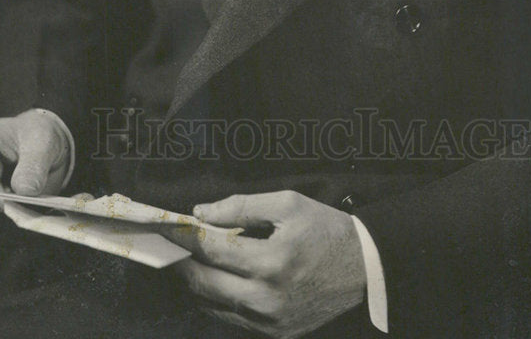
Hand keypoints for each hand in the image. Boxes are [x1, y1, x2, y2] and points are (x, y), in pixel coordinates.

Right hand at [0, 110, 71, 229]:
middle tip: (25, 220)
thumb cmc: (38, 136)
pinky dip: (8, 229)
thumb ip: (34, 165)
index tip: (9, 208)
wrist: (42, 144)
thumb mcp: (43, 141)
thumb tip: (25, 191)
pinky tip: (27, 224)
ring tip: (30, 222)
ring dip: (4, 224)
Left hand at [163, 190, 366, 337]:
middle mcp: (266, 297)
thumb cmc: (324, 229)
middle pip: (203, 283)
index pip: (211, 249)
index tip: (168, 225)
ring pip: (212, 305)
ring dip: (194, 283)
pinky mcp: (274, 333)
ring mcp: (269, 322)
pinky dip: (215, 299)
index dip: (185, 236)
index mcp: (271, 261)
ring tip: (187, 261)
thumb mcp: (288, 204)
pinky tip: (213, 280)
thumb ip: (242, 206)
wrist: (362, 268)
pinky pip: (230, 318)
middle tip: (169, 246)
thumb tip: (202, 213)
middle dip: (180, 263)